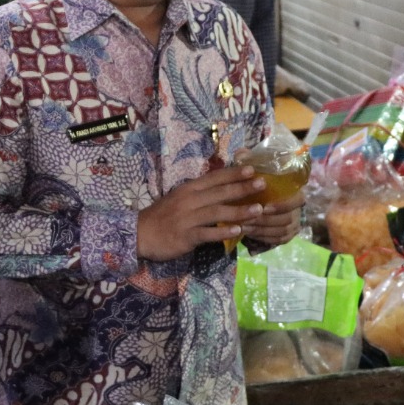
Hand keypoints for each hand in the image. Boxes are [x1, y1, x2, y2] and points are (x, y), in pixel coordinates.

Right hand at [137, 165, 264, 261]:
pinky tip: (237, 231)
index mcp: (188, 189)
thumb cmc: (163, 216)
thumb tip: (225, 189)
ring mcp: (187, 218)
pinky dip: (223, 231)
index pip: (214, 178)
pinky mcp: (186, 236)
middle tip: (263, 184)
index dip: (233, 173)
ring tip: (258, 210)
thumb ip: (200, 194)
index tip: (252, 169)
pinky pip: (207, 233)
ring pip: (217, 212)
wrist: (140, 233)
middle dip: (242, 188)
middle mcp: (189, 200)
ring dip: (239, 210)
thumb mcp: (179, 198)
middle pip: (220, 193)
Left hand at [241, 189, 305, 245]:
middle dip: (265, 220)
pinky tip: (249, 234)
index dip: (280, 206)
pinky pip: (277, 240)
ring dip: (261, 230)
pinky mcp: (287, 237)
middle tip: (247, 218)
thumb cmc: (265, 190)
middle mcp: (298, 212)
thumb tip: (251, 179)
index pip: (296, 202)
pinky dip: (262, 237)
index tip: (264, 207)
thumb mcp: (266, 184)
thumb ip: (262, 183)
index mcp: (297, 196)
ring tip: (243, 226)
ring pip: (281, 231)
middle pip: (287, 219)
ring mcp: (294, 226)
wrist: (270, 203)